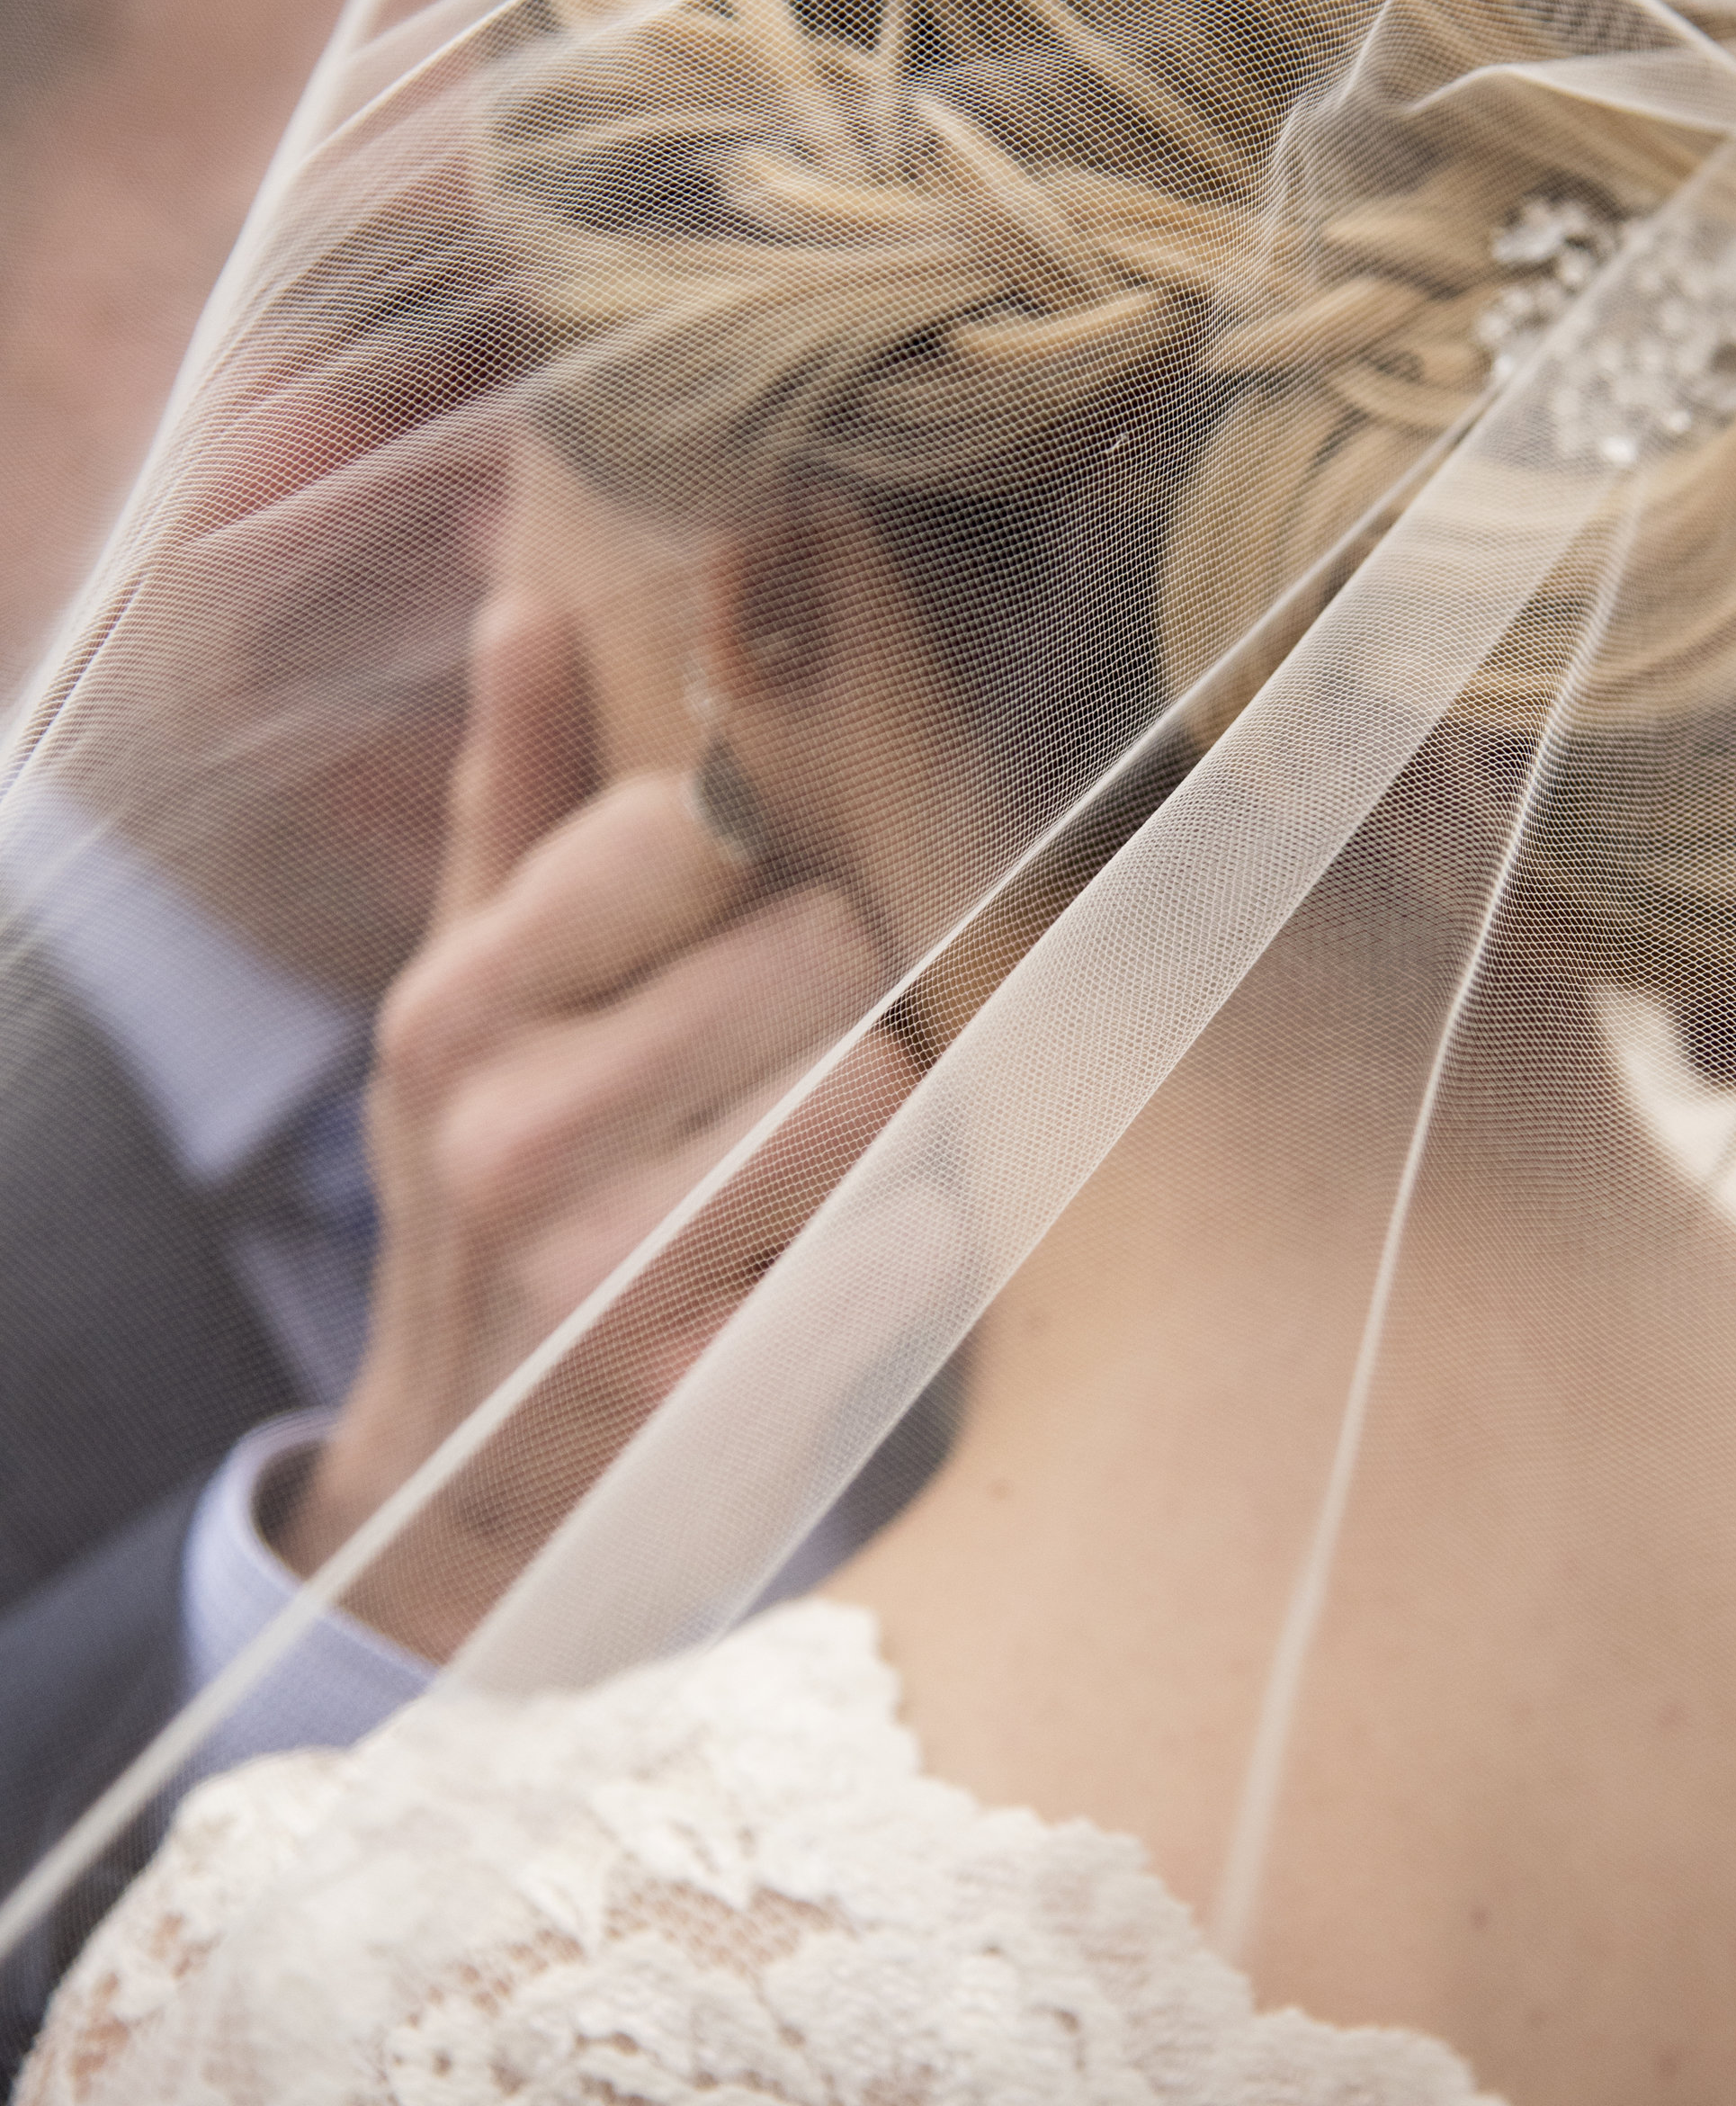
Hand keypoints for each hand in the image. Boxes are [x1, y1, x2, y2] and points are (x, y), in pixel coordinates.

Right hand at [278, 591, 915, 1655]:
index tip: (735, 942)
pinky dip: (907, 1250)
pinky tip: (832, 1279)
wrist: (468, 1512)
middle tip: (780, 1082)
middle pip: (821, 943)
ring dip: (885, 1128)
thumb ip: (513, 802)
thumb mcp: (471, 1012)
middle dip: (836, 1003)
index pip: (694, 825)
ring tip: (807, 1180)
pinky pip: (910, 1238)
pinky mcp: (714, 1393)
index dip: (759, 870)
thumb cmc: (505, 1210)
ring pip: (884, 1083)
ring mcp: (604, 1269)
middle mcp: (510, 1127)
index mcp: (456, 1006)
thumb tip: (524, 593)